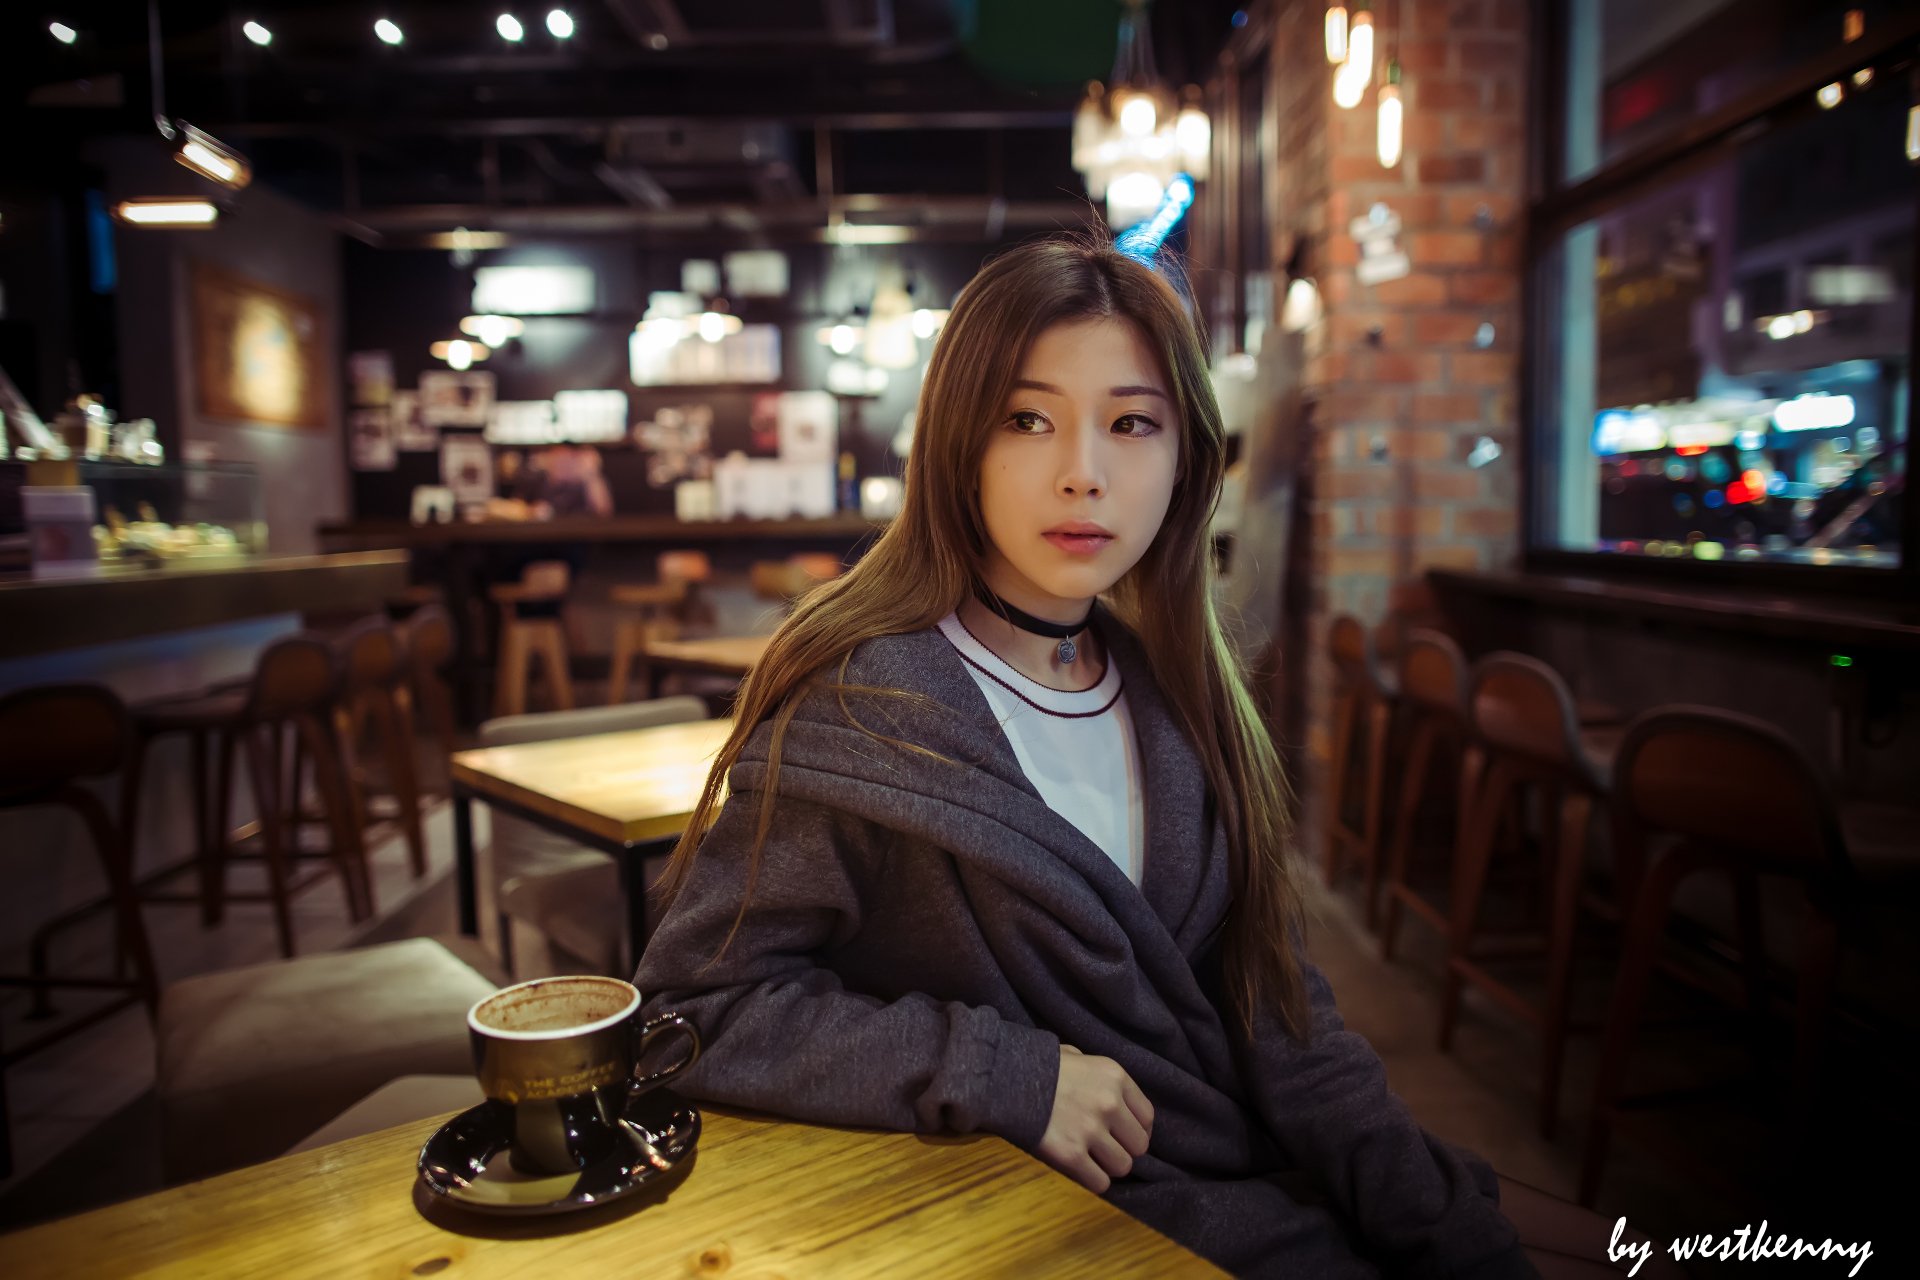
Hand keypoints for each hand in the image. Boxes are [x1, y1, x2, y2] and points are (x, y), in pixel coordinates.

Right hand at [1036, 1044, 1153, 1193]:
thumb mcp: (1075, 1056)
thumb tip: (1110, 1092)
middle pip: (1139, 1145)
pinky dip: (1093, 1180)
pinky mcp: (1071, 1154)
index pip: (1147, 1117)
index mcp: (1115, 1077)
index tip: (1125, 1135)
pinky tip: (1081, 1170)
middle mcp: (1109, 1104)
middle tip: (1106, 1149)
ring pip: (1122, 1166)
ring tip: (1092, 1159)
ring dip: (1108, 1167)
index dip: (1138, 1130)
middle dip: (1124, 1149)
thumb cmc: (1039, 1066)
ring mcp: (1091, 1130)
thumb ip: (1097, 1074)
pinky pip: (1100, 1182)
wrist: (1003, 1079)